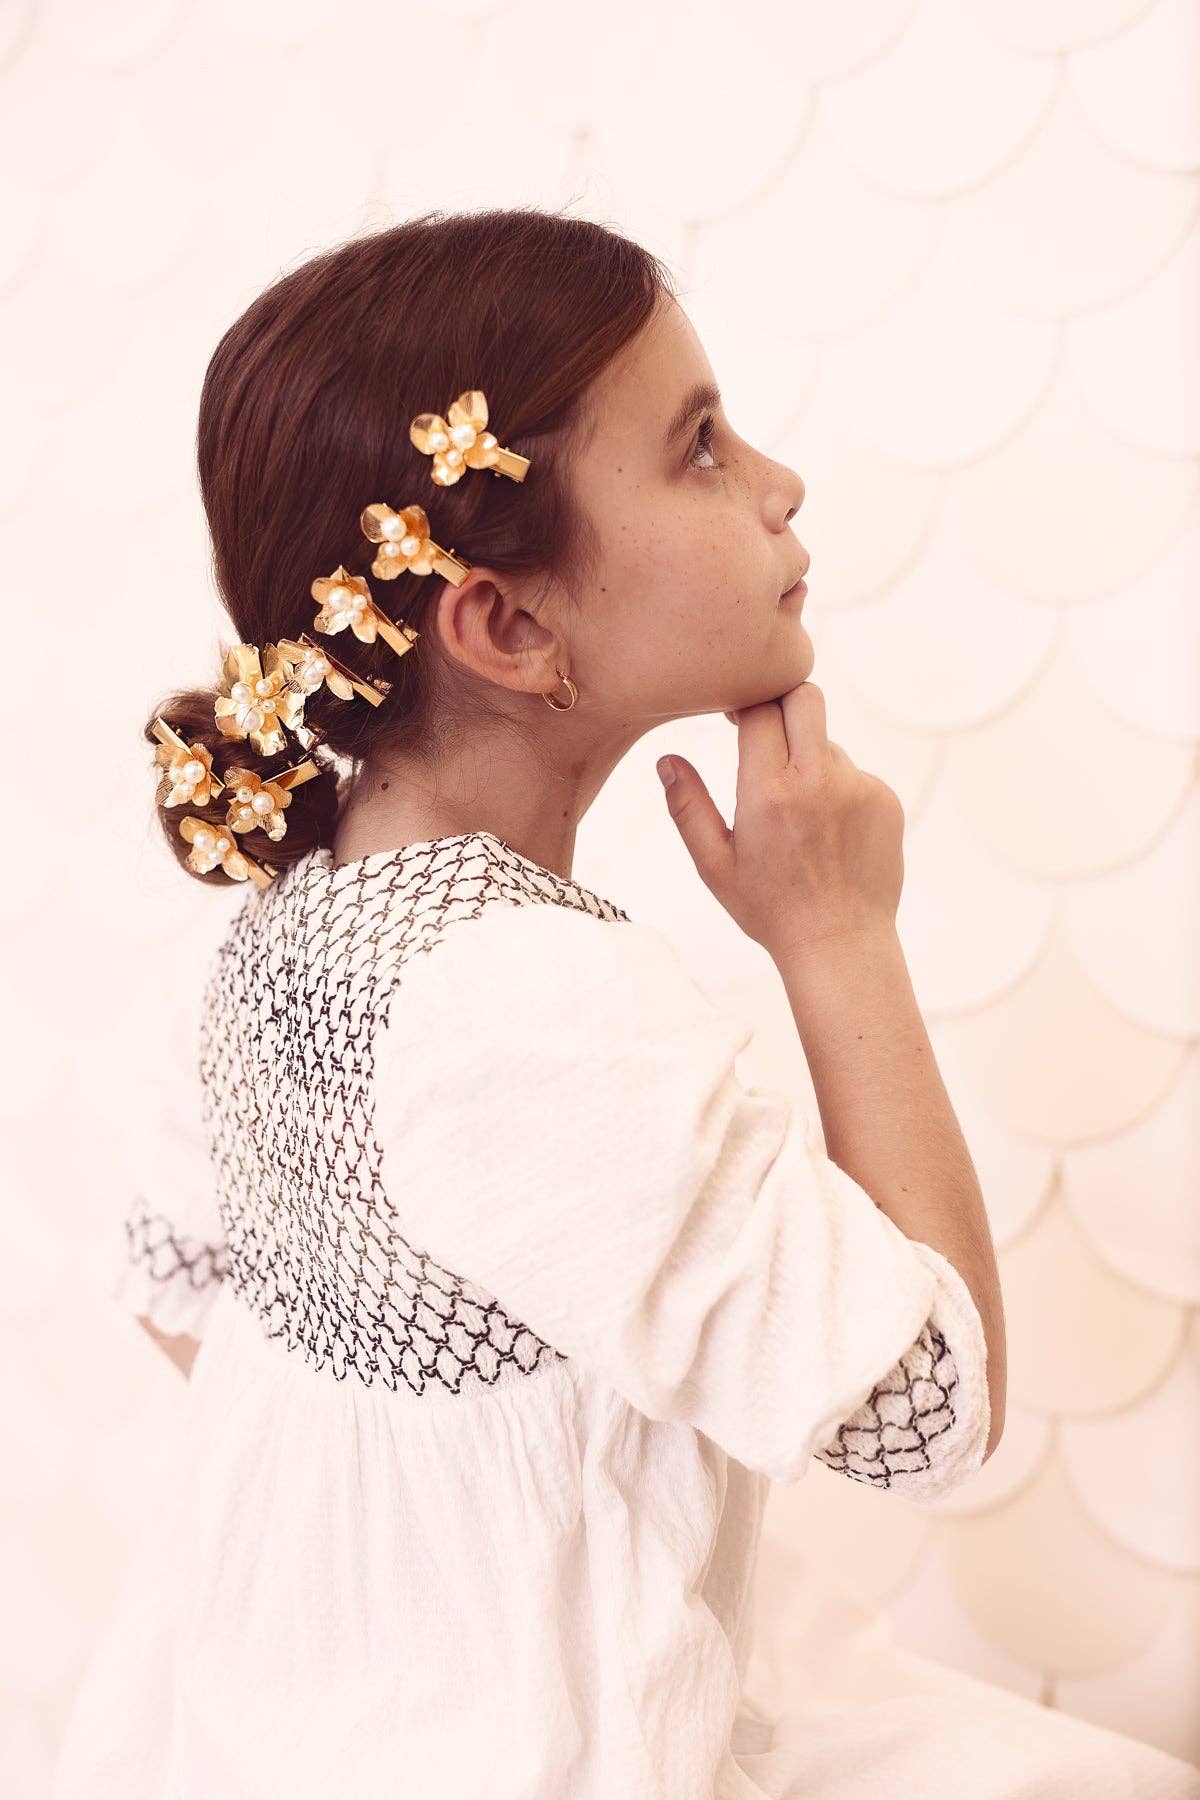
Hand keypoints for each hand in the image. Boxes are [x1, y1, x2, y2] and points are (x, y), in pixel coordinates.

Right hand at [656, 683, 905, 960]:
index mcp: (769, 792)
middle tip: (767, 730)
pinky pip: (855, 774)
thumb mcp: (715, 864)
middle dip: (783, 702)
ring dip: (809, 759)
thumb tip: (667, 761)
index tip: (734, 717)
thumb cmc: (770, 909)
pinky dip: (838, 789)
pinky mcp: (886, 800)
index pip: (760, 709)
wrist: (840, 943)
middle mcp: (818, 780)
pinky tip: (828, 833)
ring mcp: (859, 788)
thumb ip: (688, 808)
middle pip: (805, 697)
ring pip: (828, 742)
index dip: (745, 703)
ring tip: (799, 816)